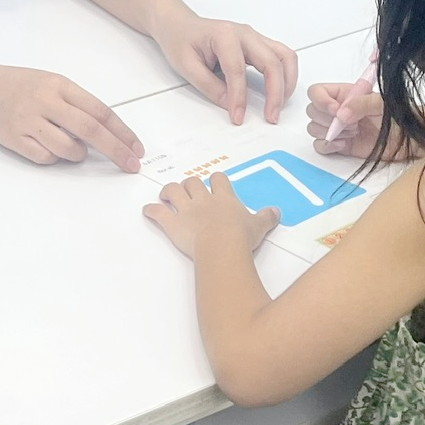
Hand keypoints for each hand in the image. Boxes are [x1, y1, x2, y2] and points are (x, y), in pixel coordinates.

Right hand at [0, 63, 142, 170]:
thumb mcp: (50, 83)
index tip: (136, 148)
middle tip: (131, 165)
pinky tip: (47, 146)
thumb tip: (107, 132)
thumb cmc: (17, 84)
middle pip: (91, 130)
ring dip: (79, 154)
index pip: (100, 111)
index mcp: (59, 85)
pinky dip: (54, 157)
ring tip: (72, 148)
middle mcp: (45, 101)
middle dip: (116, 151)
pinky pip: (46, 157)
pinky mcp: (14, 138)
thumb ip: (76, 103)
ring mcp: (28, 120)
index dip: (122, 132)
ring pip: (69, 149)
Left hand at [144, 173, 278, 261]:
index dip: (216, 181)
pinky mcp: (173, 223)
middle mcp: (203, 200)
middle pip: (193, 182)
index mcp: (224, 198)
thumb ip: (267, 217)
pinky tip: (147, 211)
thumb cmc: (240, 236)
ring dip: (168, 191)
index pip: (219, 180)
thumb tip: (276, 211)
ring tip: (166, 195)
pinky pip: (158, 213)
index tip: (214, 183)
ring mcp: (186, 210)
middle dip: (189, 185)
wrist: (222, 245)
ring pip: (173, 191)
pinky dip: (151, 211)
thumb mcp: (260, 226)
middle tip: (188, 191)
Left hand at [151, 13, 297, 124]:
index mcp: (224, 35)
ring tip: (280, 105)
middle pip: (271, 61)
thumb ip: (209, 86)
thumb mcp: (186, 65)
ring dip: (288, 81)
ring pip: (285, 56)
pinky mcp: (258, 44)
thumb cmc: (180, 39)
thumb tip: (230, 104)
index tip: (238, 116)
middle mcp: (244, 33)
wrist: (179, 24)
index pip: (237, 70)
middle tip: (271, 116)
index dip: (239, 97)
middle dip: (275, 92)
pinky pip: (281, 57)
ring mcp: (254, 37)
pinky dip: (285, 74)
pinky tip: (279, 91)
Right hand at [305, 82, 424, 160]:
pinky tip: (343, 144)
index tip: (336, 111)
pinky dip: (327, 146)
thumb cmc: (399, 116)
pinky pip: (320, 146)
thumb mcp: (382, 104)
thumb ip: (361, 104)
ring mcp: (338, 128)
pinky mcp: (341, 145)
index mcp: (345, 94)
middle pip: (312, 111)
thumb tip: (340, 114)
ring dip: (329, 132)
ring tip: (353, 133)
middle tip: (351, 123)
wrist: (410, 140)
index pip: (317, 92)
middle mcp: (338, 110)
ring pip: (313, 128)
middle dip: (326, 119)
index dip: (321, 101)